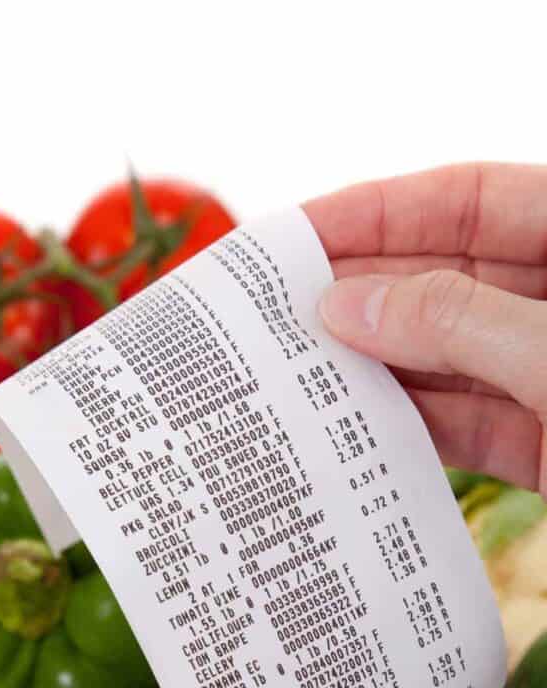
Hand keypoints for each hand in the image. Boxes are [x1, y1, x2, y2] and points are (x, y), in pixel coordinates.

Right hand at [304, 163, 546, 496]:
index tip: (298, 230)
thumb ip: (457, 322)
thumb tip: (349, 306)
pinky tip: (353, 421)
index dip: (381, 209)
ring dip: (377, 362)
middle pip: (450, 279)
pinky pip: (470, 423)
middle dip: (366, 292)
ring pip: (450, 356)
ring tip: (296, 365)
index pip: (473, 200)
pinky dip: (413, 422)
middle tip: (278, 307)